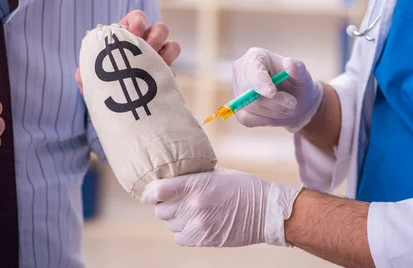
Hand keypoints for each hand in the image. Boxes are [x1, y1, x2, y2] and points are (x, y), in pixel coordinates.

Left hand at [75, 10, 180, 94]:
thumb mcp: (91, 82)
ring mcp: (158, 61)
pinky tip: (158, 79)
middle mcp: (145, 46)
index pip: (137, 18)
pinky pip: (174, 69)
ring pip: (172, 45)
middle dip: (155, 36)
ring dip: (166, 52)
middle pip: (160, 28)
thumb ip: (85, 76)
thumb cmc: (103, 91)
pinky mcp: (166, 76)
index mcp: (127, 39)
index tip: (133, 34)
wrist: (117, 115)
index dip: (137, 22)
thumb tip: (81, 73)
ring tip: (155, 64)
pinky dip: (169, 72)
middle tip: (147, 48)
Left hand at [142, 168, 302, 246]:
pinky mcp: (203, 239)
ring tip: (189, 210)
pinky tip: (194, 222)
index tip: (146, 193)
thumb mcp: (217, 173)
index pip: (158, 191)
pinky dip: (182, 231)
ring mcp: (198, 224)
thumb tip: (172, 176)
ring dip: (174, 218)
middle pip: (161, 209)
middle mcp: (193, 206)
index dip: (148, 192)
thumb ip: (193, 176)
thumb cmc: (243, 187)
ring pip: (169, 224)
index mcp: (196, 185)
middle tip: (175, 200)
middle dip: (164, 204)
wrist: (265, 211)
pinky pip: (179, 237)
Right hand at [232, 48, 322, 132]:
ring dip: (273, 112)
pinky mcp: (237, 108)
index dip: (260, 81)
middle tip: (292, 104)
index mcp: (255, 56)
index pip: (252, 68)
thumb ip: (298, 69)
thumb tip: (289, 63)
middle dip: (273, 101)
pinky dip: (265, 120)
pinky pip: (247, 119)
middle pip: (248, 90)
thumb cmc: (297, 84)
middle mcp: (241, 71)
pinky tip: (275, 114)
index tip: (272, 93)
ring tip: (287, 107)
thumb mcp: (302, 76)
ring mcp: (237, 89)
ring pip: (250, 106)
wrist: (294, 102)